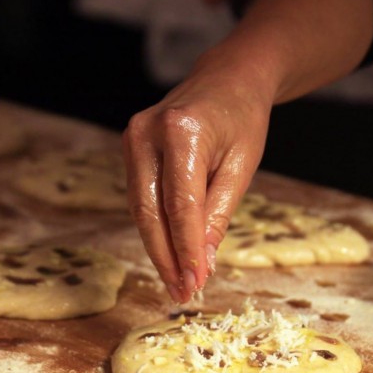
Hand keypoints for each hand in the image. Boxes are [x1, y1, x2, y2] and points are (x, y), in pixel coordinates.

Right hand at [123, 48, 273, 303]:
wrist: (227, 79)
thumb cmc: (242, 120)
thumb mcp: (241, 166)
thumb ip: (218, 214)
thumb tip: (203, 262)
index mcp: (182, 131)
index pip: (180, 204)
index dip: (186, 248)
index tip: (195, 283)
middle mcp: (147, 133)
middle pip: (150, 211)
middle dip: (167, 257)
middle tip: (182, 292)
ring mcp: (132, 138)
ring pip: (140, 209)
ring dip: (158, 248)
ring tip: (177, 282)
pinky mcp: (129, 147)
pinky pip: (140, 197)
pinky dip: (155, 228)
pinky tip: (169, 253)